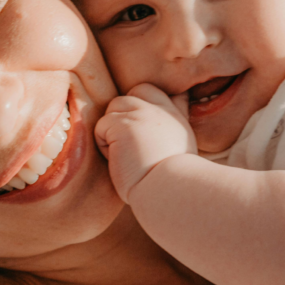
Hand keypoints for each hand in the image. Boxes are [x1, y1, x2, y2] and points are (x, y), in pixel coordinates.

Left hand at [94, 83, 196, 202]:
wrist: (169, 191)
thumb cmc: (173, 181)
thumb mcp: (183, 146)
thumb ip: (171, 127)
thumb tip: (173, 111)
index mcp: (176, 117)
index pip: (157, 93)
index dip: (144, 103)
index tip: (141, 129)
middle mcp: (161, 110)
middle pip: (134, 93)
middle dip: (125, 113)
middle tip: (129, 144)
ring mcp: (142, 113)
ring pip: (115, 106)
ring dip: (112, 130)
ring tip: (125, 155)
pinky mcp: (122, 124)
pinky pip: (101, 126)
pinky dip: (104, 145)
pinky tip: (118, 160)